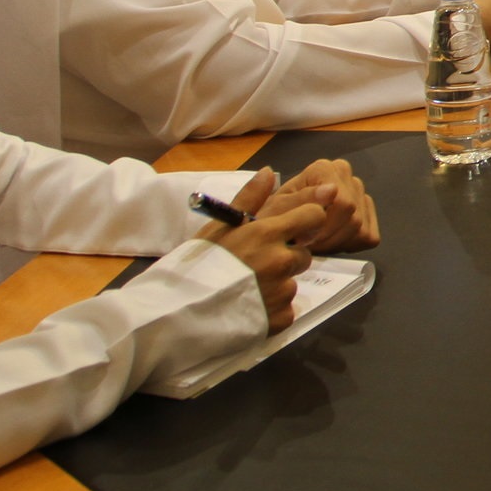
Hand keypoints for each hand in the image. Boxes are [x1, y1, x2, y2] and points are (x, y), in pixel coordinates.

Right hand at [197, 168, 321, 331]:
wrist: (176, 315)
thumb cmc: (196, 266)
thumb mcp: (218, 226)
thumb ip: (249, 199)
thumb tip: (269, 172)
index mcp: (266, 233)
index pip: (313, 215)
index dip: (306, 220)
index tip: (293, 229)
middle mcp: (280, 260)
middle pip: (304, 253)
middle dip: (287, 257)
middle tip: (258, 265)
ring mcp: (282, 291)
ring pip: (294, 282)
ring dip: (278, 284)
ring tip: (248, 288)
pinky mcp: (281, 318)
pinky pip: (287, 309)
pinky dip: (274, 309)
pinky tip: (251, 307)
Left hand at [260, 157, 380, 251]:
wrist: (274, 226)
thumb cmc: (273, 218)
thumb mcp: (276, 211)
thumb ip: (301, 200)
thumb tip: (332, 190)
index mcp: (324, 169)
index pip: (344, 204)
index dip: (324, 228)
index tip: (302, 240)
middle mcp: (346, 175)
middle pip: (353, 218)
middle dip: (328, 238)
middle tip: (306, 246)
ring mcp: (359, 193)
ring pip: (360, 229)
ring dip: (336, 244)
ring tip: (313, 244)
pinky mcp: (368, 213)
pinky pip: (369, 237)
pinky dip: (349, 246)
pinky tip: (328, 243)